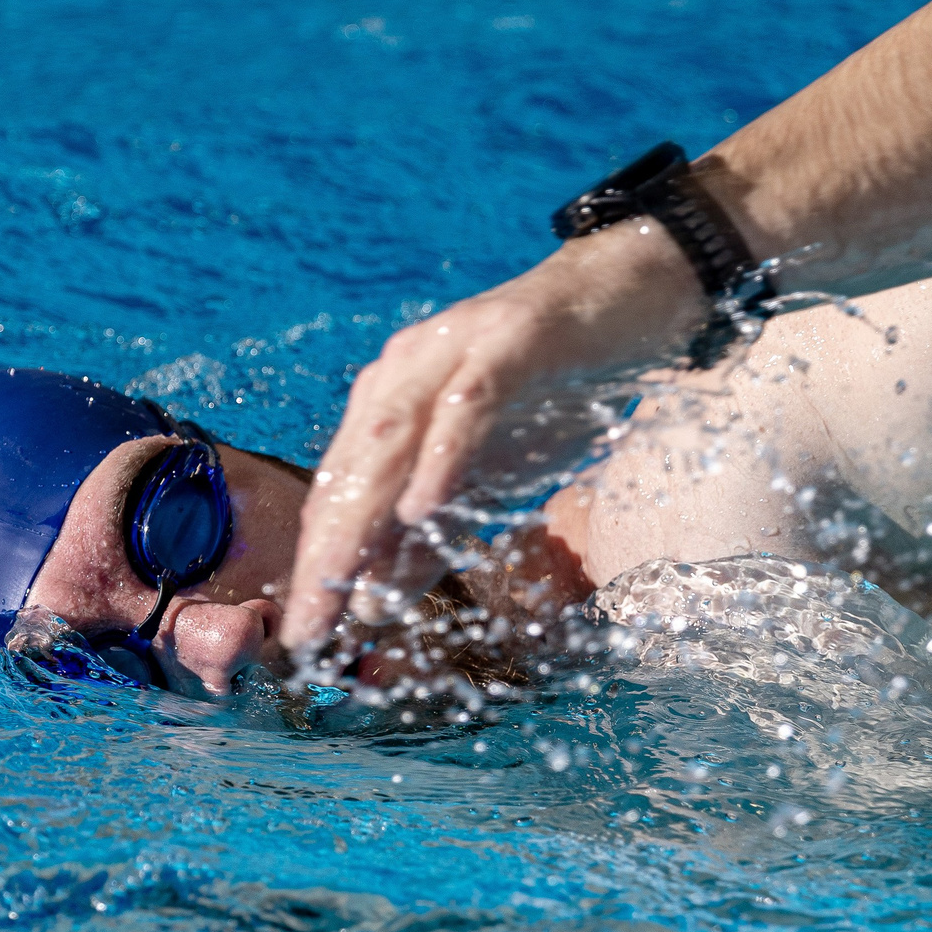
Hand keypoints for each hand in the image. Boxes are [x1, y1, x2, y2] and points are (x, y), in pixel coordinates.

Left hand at [281, 218, 706, 650]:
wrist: (627, 293)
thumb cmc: (551, 391)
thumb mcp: (485, 479)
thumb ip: (429, 537)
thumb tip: (373, 606)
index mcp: (389, 404)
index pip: (339, 496)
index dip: (318, 567)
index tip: (304, 638)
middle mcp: (404, 373)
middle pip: (351, 474)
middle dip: (325, 557)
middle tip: (310, 631)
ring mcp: (452, 352)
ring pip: (391, 440)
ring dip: (362, 516)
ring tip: (338, 582)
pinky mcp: (506, 341)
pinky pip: (466, 404)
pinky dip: (441, 456)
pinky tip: (424, 507)